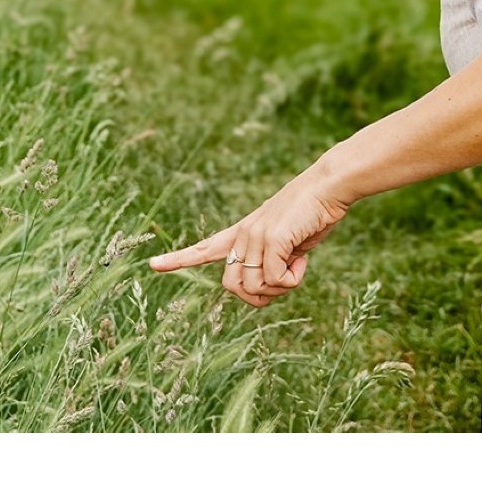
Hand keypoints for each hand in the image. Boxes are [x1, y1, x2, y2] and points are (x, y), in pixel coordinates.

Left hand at [148, 167, 348, 307]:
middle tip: (284, 283)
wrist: (329, 185)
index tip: (152, 265)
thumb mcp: (289, 242)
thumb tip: (270, 284)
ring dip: (280, 288)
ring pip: (253, 287)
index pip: (205, 247)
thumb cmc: (314, 213)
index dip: (179, 259)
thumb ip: (273, 260)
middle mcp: (244, 234)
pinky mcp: (272, 237)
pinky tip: (303, 260)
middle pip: (232, 286)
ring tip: (297, 266)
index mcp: (244, 232)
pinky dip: (293, 280)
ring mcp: (256, 234)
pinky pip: (275, 278)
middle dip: (258, 297)